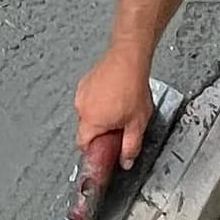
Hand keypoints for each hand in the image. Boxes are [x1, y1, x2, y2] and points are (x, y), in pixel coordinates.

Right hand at [74, 53, 157, 182]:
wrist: (128, 59)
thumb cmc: (132, 87)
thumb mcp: (137, 124)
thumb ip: (131, 146)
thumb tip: (126, 161)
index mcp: (91, 121)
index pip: (83, 145)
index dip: (94, 151)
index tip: (103, 150)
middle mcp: (82, 107)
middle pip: (86, 128)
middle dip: (101, 131)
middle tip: (118, 126)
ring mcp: (82, 92)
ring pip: (88, 112)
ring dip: (100, 114)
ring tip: (118, 107)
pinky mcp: (85, 81)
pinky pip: (89, 98)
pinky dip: (99, 100)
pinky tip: (114, 96)